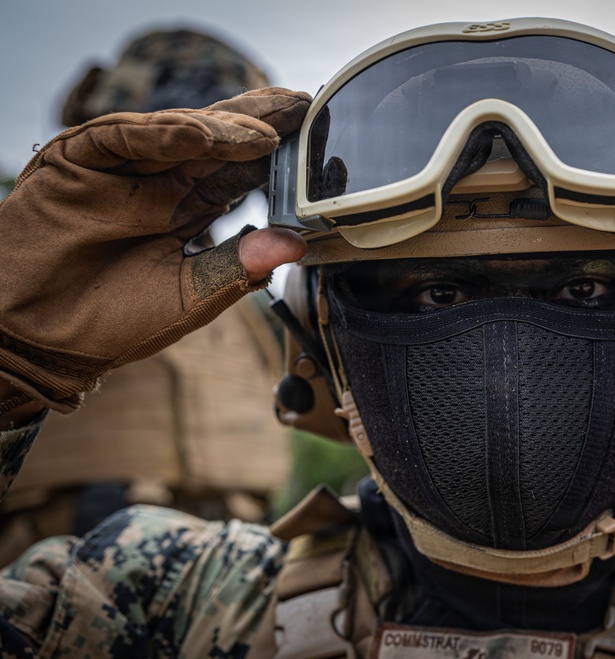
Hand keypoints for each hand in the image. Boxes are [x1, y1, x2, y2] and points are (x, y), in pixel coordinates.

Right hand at [0, 88, 309, 412]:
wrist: (37, 336)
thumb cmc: (111, 319)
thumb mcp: (189, 296)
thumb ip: (238, 267)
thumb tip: (295, 244)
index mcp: (188, 208)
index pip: (240, 172)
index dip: (276, 156)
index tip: (316, 142)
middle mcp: (159, 181)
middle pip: (216, 140)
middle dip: (258, 122)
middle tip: (301, 106)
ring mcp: (120, 169)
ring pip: (175, 132)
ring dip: (220, 128)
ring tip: (262, 131)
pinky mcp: (77, 161)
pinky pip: (121, 137)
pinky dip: (159, 133)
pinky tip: (198, 135)